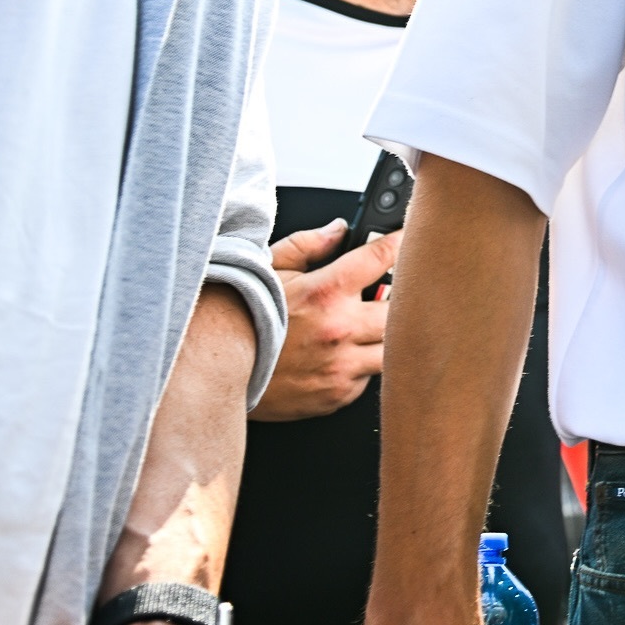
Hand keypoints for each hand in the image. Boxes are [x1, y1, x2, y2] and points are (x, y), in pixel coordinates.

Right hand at [250, 222, 398, 420]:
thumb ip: (308, 245)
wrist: (215, 372)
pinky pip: (369, 378)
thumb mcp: (269, 270)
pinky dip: (363, 365)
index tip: (409, 240)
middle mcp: (339, 329)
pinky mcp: (337, 394)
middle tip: (388, 293)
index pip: (382, 257)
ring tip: (368, 328)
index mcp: (325, 292)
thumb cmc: (242, 319)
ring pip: (393, 348)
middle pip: (401, 309)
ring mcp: (341, 366)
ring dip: (387, 336)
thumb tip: (339, 230)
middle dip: (400, 299)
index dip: (401, 243)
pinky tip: (344, 355)